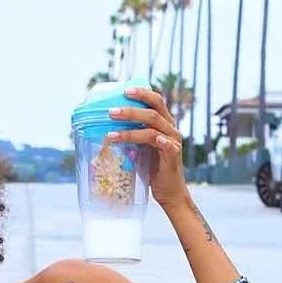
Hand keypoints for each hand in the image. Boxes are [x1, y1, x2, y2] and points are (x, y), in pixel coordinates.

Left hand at [107, 86, 190, 209]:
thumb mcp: (140, 148)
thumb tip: (107, 129)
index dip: (142, 93)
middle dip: (130, 110)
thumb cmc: (153, 169)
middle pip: (153, 112)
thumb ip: (131, 136)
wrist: (169, 191)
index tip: (125, 90)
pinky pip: (166, 146)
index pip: (156, 101)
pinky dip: (158, 141)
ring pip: (152, 129)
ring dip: (130, 130)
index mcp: (164, 123)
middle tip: (111, 112)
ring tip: (111, 134)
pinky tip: (149, 141)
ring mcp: (173, 142)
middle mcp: (170, 129)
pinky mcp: (174, 156)